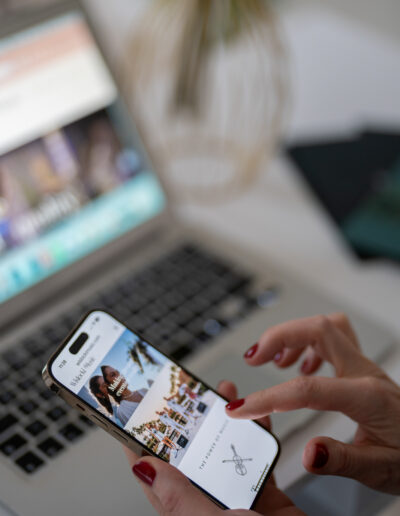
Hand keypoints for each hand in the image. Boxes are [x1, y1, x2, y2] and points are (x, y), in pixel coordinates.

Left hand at [125, 381, 304, 514]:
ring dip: (225, 422)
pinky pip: (258, 459)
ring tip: (223, 396)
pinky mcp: (264, 498)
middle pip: (192, 455)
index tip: (139, 412)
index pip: (154, 475)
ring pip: (224, 452)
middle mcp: (208, 506)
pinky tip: (258, 419)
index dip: (144, 442)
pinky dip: (258, 436)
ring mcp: (236, 501)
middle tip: (188, 392)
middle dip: (191, 420)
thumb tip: (144, 470)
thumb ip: (178, 500)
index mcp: (185, 513)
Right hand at [228, 313, 399, 494]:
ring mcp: (363, 366)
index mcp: (368, 397)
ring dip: (291, 336)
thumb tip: (308, 453)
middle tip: (253, 358)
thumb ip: (344, 461)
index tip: (242, 408)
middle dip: (278, 337)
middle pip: (318, 329)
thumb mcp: (382, 470)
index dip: (269, 396)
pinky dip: (305, 344)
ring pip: (323, 327)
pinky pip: (331, 338)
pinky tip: (296, 366)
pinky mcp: (360, 368)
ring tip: (268, 360)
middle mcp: (365, 373)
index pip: (309, 389)